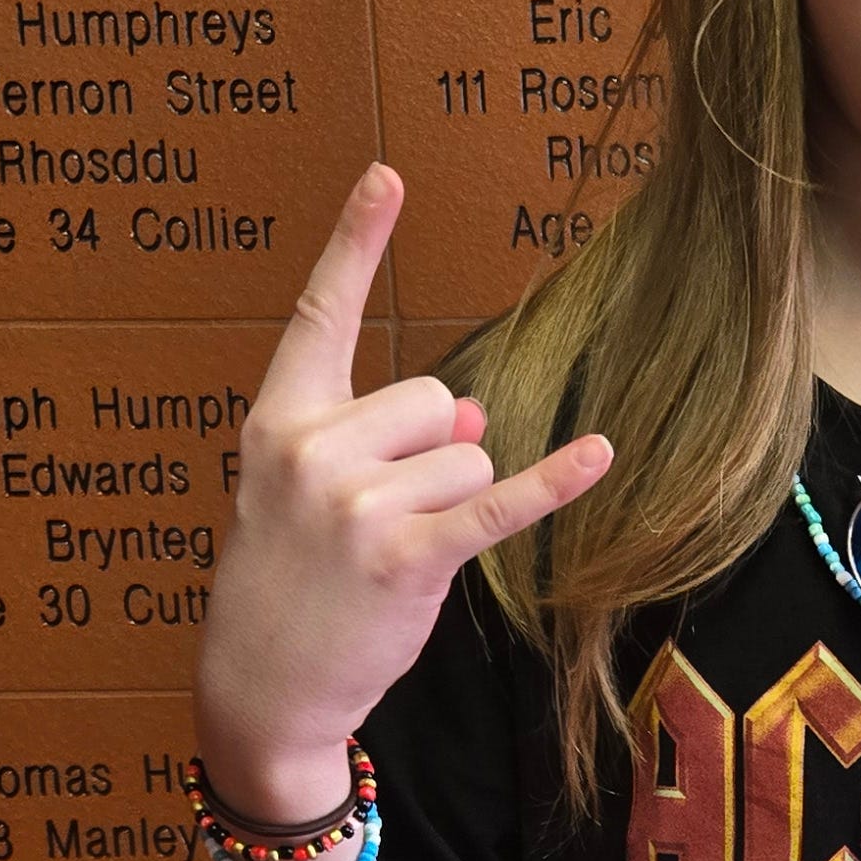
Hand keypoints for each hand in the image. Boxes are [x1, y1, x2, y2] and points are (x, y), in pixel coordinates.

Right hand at [195, 165, 611, 798]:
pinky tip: (601, 455)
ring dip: (454, 505)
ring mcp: (357, 505)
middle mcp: (312, 449)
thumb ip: (381, 440)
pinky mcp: (407, 558)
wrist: (259, 684)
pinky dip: (555, 483)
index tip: (387, 176)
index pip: (321, 315)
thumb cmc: (288, 582)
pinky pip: (499, 505)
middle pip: (433, 400)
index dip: (355, 243)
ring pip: (469, 457)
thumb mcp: (310, 495)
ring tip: (392, 555)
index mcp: (277, 421)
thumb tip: (477, 416)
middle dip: (433, 455)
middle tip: (378, 521)